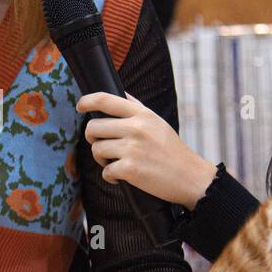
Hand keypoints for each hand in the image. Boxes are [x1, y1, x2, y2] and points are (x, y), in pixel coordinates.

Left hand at [75, 91, 216, 209]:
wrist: (191, 177)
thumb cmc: (172, 151)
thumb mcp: (157, 122)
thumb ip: (137, 108)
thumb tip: (119, 94)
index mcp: (142, 114)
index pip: (105, 100)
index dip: (87, 101)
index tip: (80, 106)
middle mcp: (136, 128)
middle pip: (94, 127)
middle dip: (93, 139)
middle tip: (102, 146)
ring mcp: (132, 148)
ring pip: (97, 150)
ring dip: (102, 159)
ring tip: (115, 163)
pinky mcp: (130, 169)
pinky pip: (105, 171)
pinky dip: (110, 176)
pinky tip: (121, 177)